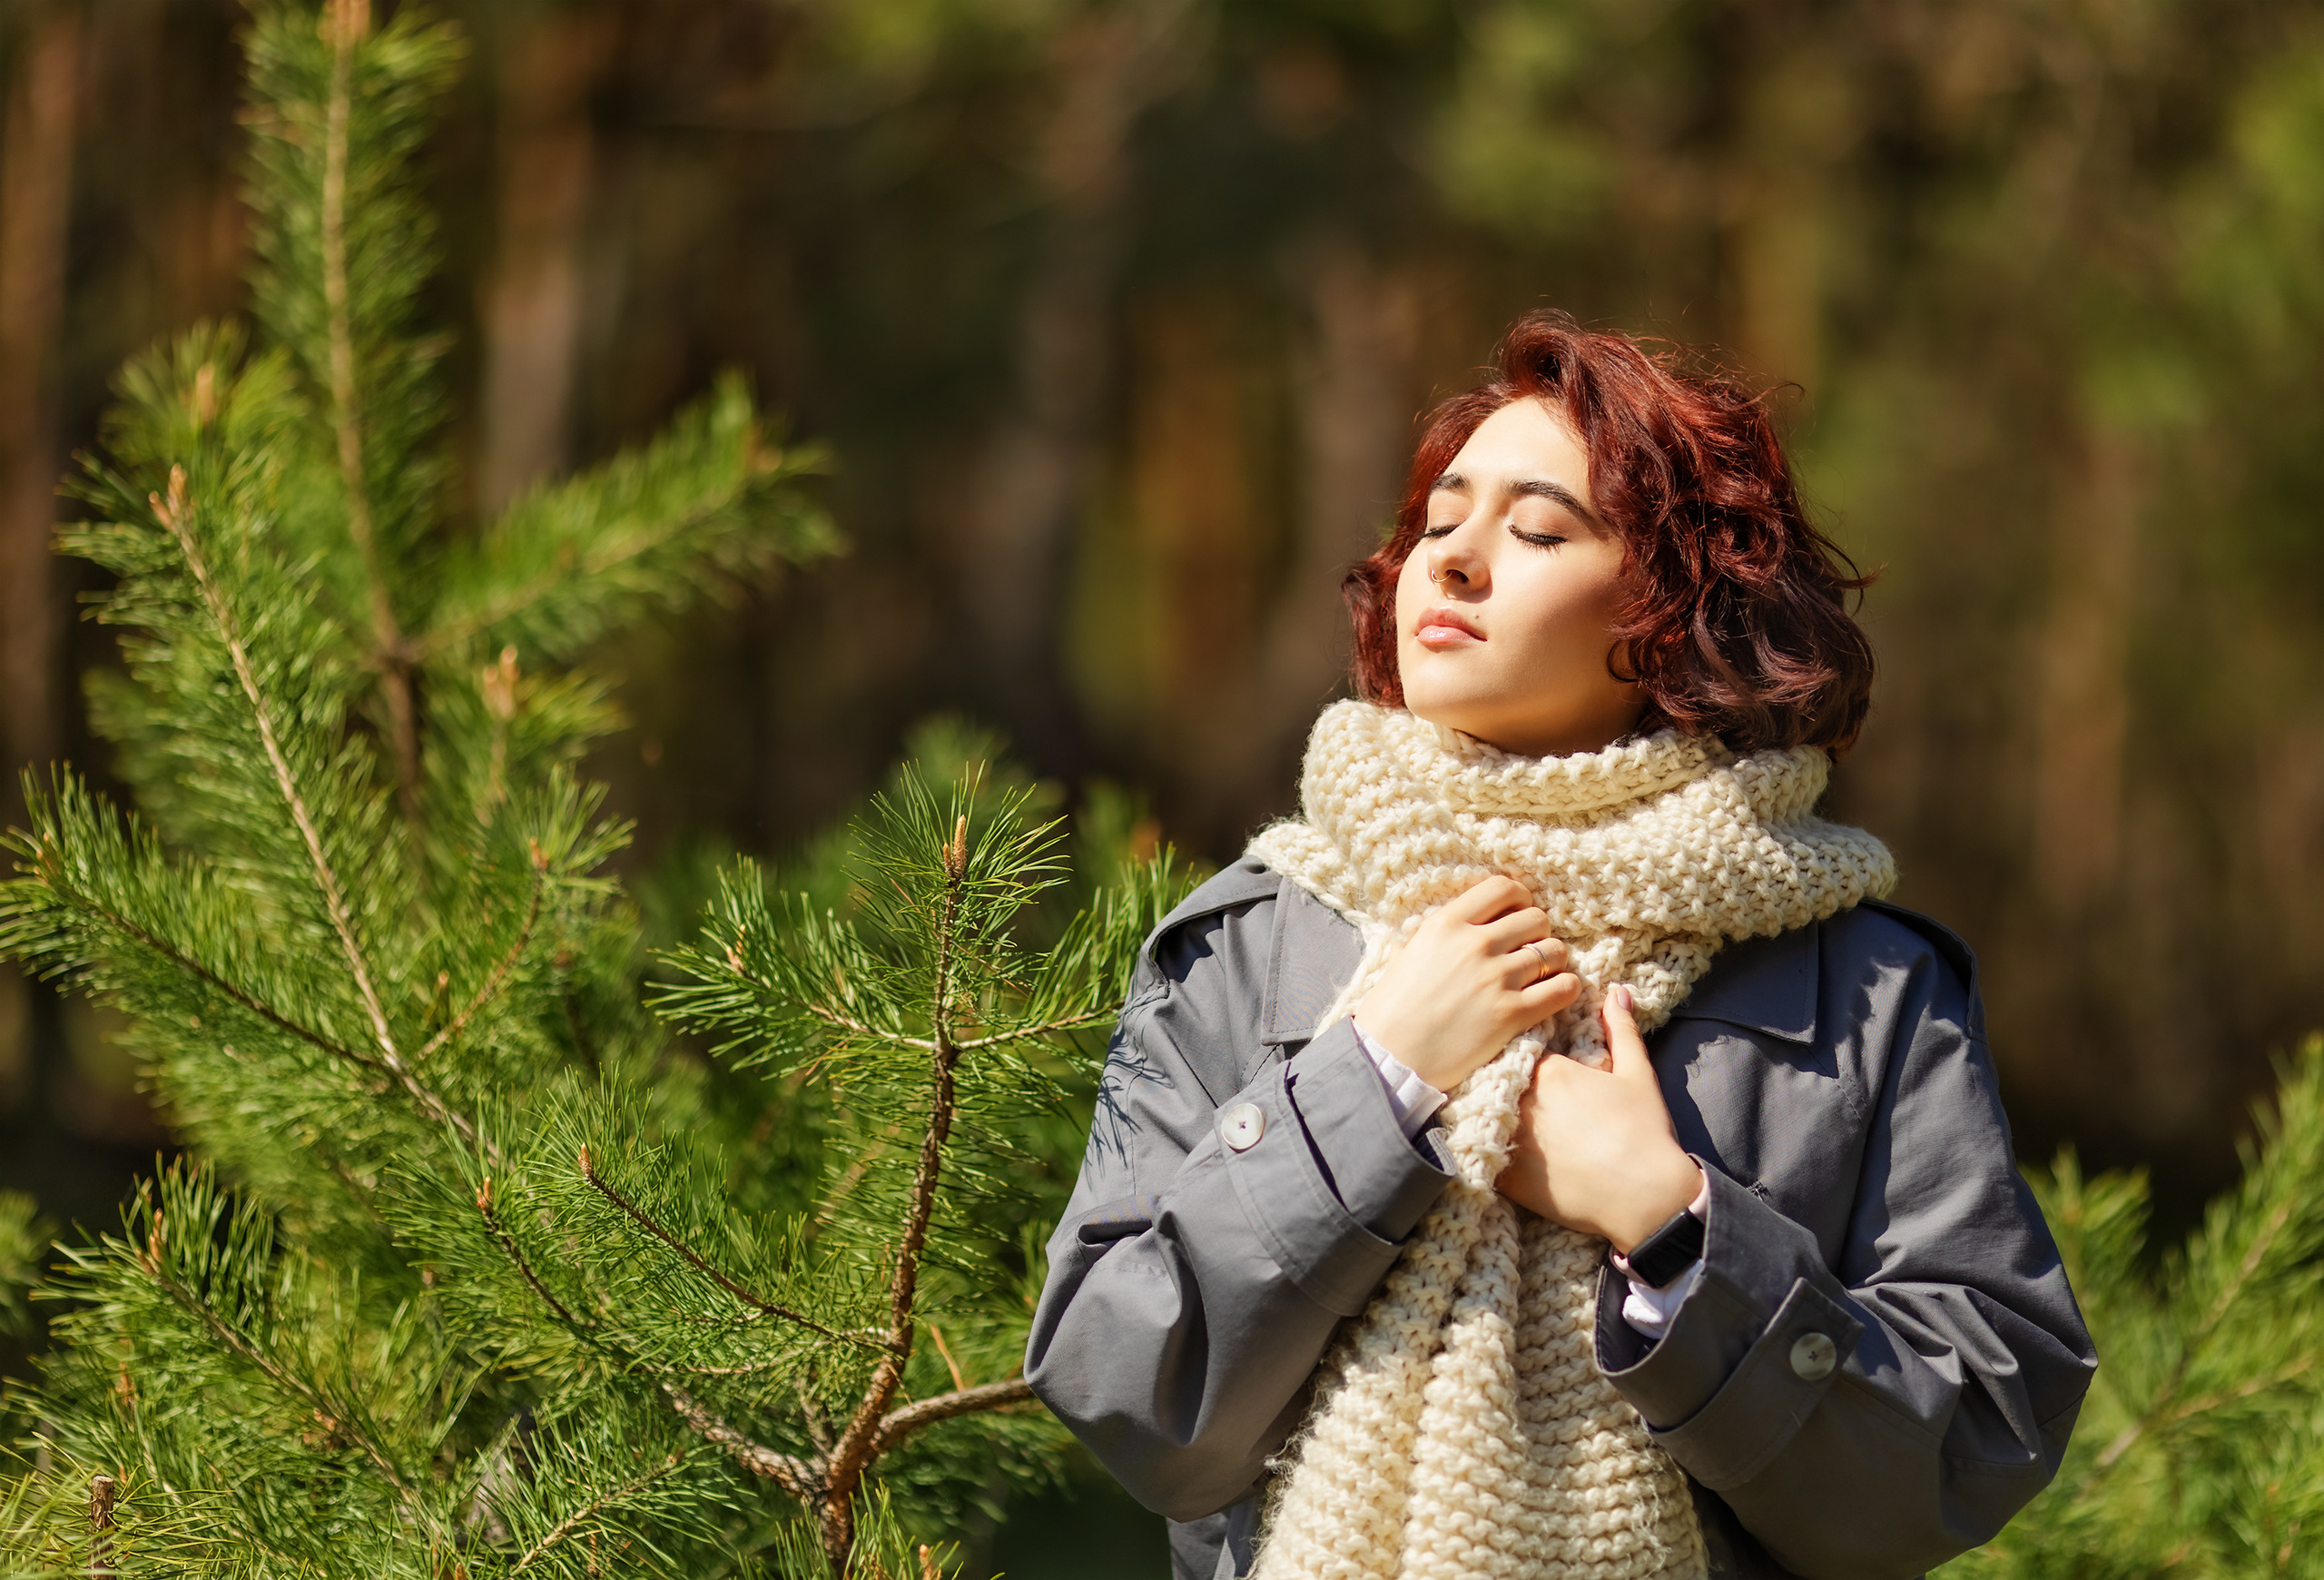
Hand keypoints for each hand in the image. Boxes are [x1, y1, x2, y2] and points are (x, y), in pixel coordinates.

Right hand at [1354, 875, 1580, 1091]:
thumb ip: (1444, 932)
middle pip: (1536, 918)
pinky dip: (1565, 987)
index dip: (1520, 898)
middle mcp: (1475, 944)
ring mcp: (1496, 978)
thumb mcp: (1411, 952)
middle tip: (1528, 950)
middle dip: (1537, 932)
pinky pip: (1563, 988)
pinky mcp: (1511, 1013)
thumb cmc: (1393, 1008)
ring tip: (1540, 974)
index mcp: (1447, 924)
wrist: (1390, 1057)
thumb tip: (1472, 922)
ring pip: (1554, 951)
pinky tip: (1554, 993)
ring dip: (1553, 961)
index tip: (1518, 913)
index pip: (1503, 888)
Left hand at [1494, 984, 1702, 1252]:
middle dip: (1501, 1084)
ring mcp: (1512, 1139)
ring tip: (1494, 1119)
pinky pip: (1487, 1157)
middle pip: (1498, 1082)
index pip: (1520, 1050)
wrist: (1646, 1197)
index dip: (1523, 1056)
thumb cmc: (1645, 1132)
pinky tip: (1497, 1153)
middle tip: (1506, 1093)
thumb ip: (1622, 1028)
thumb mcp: (1637, 1074)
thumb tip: (1617, 991)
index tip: (1527, 1064)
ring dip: (1490, 1115)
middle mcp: (1523, 1101)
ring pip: (1486, 1117)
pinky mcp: (1508, 1177)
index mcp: (1549, 1070)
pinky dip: (1490, 1152)